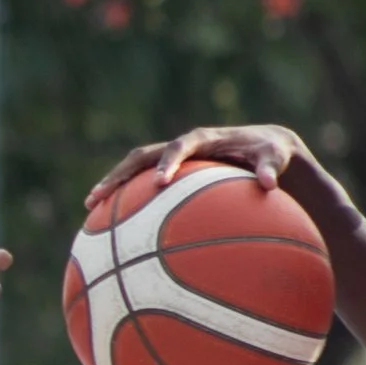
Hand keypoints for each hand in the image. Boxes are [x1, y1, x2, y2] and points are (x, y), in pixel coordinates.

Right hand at [83, 124, 310, 211]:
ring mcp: (174, 160)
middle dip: (120, 175)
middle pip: (142, 157)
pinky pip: (143, 185)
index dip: (168, 163)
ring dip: (113, 185)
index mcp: (203, 139)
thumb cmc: (270, 152)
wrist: (264, 147)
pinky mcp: (172, 173)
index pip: (179, 147)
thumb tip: (267, 184)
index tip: (160, 183)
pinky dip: (128, 200)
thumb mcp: (275, 157)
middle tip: (99, 196)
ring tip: (90, 207)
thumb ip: (269, 167)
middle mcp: (182, 147)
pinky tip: (115, 225)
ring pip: (135, 169)